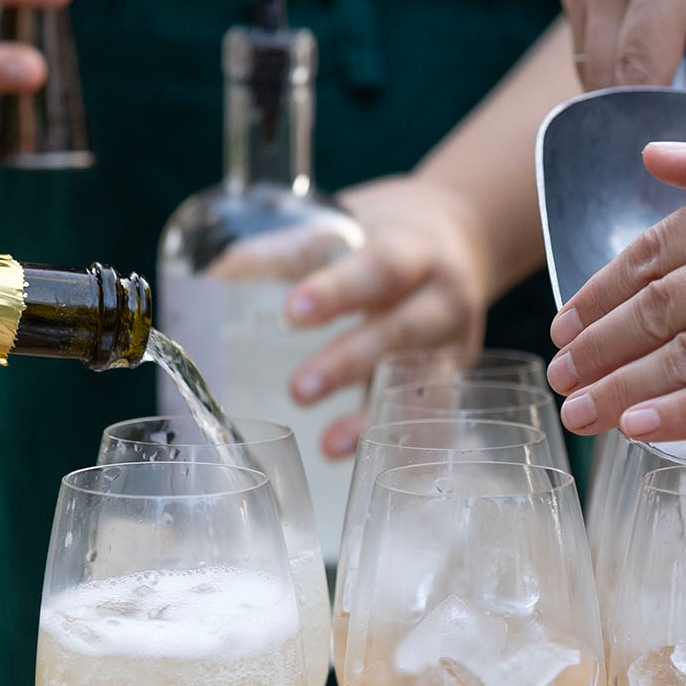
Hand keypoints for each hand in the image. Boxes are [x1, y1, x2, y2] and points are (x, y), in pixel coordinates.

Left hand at [284, 174, 493, 459]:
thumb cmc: (390, 232)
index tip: (292, 313)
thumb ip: (301, 247)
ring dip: (373, 417)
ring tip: (329, 446)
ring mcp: (455, 343)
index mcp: (415, 252)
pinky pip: (434, 413)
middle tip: (297, 391)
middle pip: (402, 333)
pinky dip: (406, 440)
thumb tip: (220, 276)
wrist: (465, 240)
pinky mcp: (456, 376)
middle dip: (350, 364)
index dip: (339, 292)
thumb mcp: (355, 221)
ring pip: (421, 384)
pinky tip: (373, 463)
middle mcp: (444, 300)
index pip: (380, 269)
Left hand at [545, 105, 685, 442]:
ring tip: (579, 414)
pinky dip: (683, 418)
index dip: (601, 292)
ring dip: (621, 391)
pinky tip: (640, 430)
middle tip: (558, 377)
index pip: (657, 249)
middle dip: (594, 348)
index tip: (568, 320)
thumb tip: (654, 163)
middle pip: (658, 311)